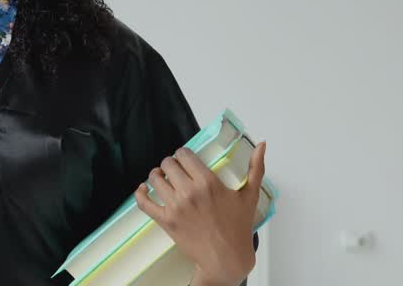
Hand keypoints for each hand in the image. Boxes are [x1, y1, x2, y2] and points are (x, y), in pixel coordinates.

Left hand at [135, 141, 266, 285]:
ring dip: (157, 175)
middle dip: (170, 164)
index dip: (182, 154)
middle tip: (174, 170)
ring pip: (155, 179)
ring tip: (162, 178)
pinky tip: (143, 189)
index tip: (185, 159)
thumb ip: (256, 168)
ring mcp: (176, 207)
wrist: (226, 258)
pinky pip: (144, 202)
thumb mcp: (250, 195)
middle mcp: (189, 192)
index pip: (184, 155)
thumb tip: (262, 145)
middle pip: (168, 164)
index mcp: (208, 182)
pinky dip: (140, 193)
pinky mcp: (166, 221)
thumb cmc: (238, 228)